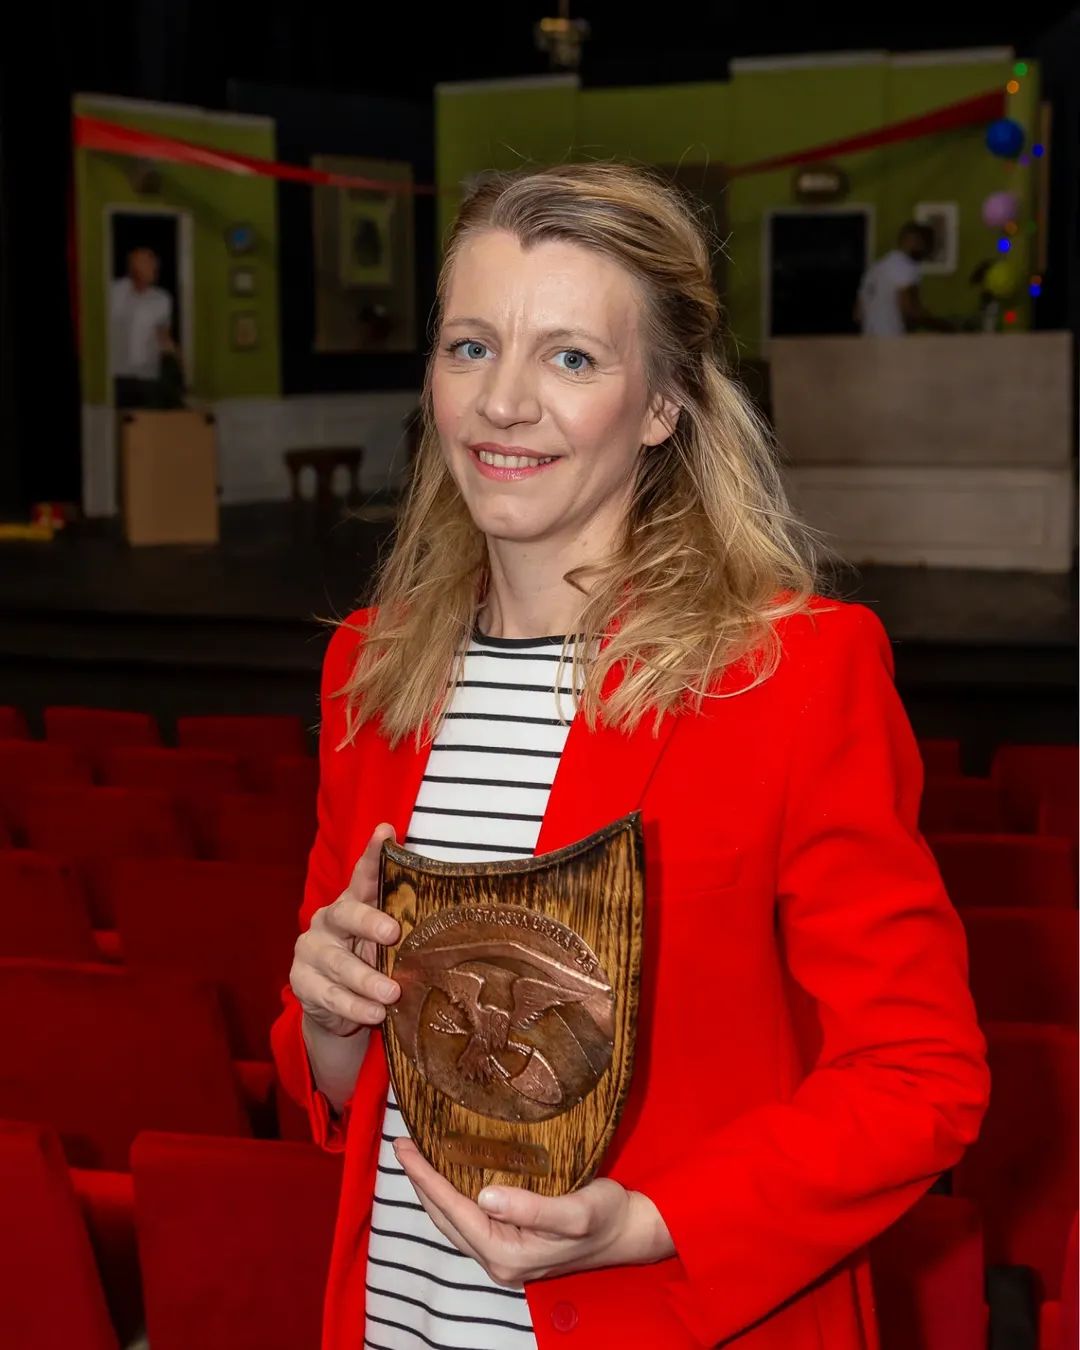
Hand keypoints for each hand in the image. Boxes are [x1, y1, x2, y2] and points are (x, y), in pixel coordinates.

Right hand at [289, 822, 401, 1036]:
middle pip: (345, 914)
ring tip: (392, 993)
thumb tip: (453, 913)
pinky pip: (329, 995)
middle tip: (392, 933)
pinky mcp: (302, 982)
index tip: (386, 831)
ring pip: (338, 962)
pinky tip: (375, 1013)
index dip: (373, 854)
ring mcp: (311, 951)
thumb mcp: (389, 944)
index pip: (363, 875)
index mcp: (353, 904)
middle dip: (367, 922)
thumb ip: (406, 926)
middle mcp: (329, 921)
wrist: (342, 1010)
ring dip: (366, 979)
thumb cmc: (373, 964)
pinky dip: (354, 1006)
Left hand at [394, 1137, 673, 1285]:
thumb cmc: (606, 1217)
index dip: (426, 1179)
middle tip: (401, 1145)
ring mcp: (503, 1253)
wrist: (628, 1232)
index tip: (405, 1149)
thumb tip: (485, 1195)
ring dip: (432, 1189)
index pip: (455, 1210)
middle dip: (421, 1182)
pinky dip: (451, 1195)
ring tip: (415, 1157)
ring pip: (454, 1220)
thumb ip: (531, 1208)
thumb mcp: (575, 1210)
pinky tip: (448, 1175)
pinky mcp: (510, 1242)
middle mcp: (498, 1259)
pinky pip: (468, 1218)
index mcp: (507, 1253)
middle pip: (446, 1218)